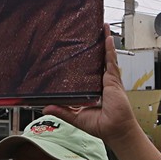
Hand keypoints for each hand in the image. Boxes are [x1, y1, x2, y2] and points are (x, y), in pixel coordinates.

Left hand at [44, 26, 134, 145]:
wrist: (115, 130)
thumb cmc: (102, 126)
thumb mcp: (76, 117)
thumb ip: (62, 111)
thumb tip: (46, 108)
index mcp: (94, 90)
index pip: (89, 72)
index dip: (86, 61)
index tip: (81, 51)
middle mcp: (102, 83)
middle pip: (99, 60)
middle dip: (97, 47)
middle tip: (93, 33)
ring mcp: (109, 80)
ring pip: (106, 57)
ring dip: (105, 42)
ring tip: (102, 29)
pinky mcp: (113, 80)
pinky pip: (111, 61)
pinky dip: (109, 49)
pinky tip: (107, 38)